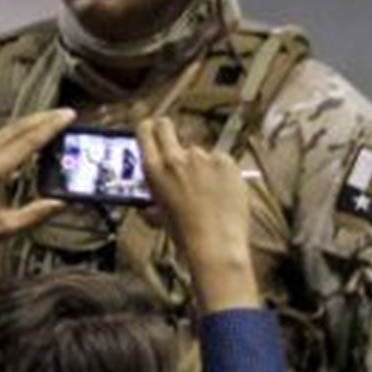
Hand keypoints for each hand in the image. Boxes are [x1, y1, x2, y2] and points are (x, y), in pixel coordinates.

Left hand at [0, 108, 72, 253]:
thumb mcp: (3, 228)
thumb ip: (35, 214)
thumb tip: (60, 204)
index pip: (30, 139)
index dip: (52, 126)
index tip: (70, 115)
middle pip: (18, 127)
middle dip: (43, 118)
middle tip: (65, 113)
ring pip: (6, 130)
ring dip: (29, 124)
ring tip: (49, 123)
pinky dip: (14, 135)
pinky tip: (23, 141)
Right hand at [137, 118, 258, 310]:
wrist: (216, 245)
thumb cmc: (186, 236)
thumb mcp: (161, 217)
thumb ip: (154, 204)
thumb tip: (148, 207)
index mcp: (154, 171)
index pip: (145, 131)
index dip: (149, 129)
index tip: (153, 131)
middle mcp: (175, 158)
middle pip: (166, 126)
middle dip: (167, 130)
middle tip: (176, 149)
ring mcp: (202, 157)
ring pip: (198, 151)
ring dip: (201, 164)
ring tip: (209, 193)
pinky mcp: (225, 160)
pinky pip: (220, 160)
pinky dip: (221, 172)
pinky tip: (223, 193)